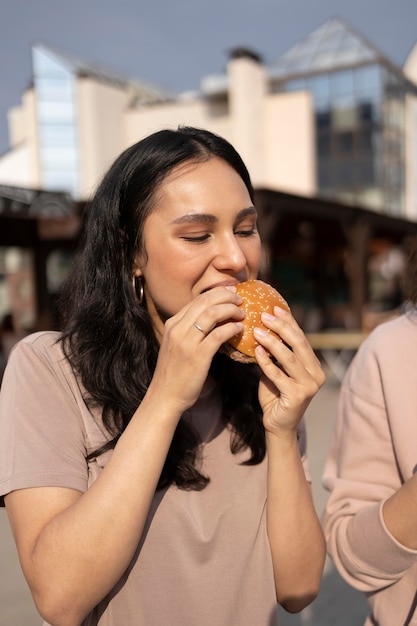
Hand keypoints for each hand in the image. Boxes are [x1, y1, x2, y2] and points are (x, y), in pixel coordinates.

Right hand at [148, 287, 244, 414]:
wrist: (165, 396)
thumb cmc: (174, 373)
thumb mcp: (177, 345)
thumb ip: (189, 330)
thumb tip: (212, 319)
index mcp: (172, 324)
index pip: (197, 299)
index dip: (217, 293)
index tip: (231, 293)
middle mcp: (178, 329)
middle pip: (205, 301)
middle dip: (226, 296)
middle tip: (240, 299)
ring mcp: (187, 342)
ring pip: (212, 313)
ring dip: (231, 309)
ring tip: (242, 313)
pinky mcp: (198, 356)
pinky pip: (219, 334)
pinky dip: (232, 328)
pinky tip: (239, 330)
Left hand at [253, 306, 324, 435]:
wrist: (277, 425)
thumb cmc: (275, 395)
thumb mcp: (276, 370)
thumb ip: (275, 353)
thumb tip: (262, 327)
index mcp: (314, 365)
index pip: (302, 338)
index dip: (289, 322)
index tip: (275, 308)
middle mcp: (316, 374)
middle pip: (299, 344)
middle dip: (281, 327)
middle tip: (264, 316)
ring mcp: (309, 386)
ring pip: (289, 358)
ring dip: (272, 342)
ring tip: (257, 331)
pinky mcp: (297, 396)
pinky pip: (278, 375)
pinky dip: (266, 362)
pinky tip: (256, 351)